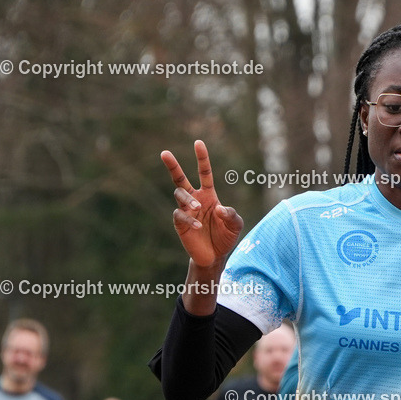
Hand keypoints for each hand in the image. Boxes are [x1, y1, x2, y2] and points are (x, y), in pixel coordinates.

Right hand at [160, 140, 243, 268]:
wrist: (215, 256)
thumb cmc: (225, 237)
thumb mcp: (236, 225)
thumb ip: (232, 215)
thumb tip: (218, 208)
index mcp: (209, 195)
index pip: (204, 173)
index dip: (201, 158)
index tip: (198, 143)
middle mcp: (195, 200)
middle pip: (180, 179)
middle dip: (173, 166)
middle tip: (164, 153)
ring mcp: (186, 211)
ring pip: (179, 195)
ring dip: (188, 199)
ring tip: (197, 207)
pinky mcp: (180, 224)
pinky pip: (179, 215)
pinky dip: (188, 218)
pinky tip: (197, 225)